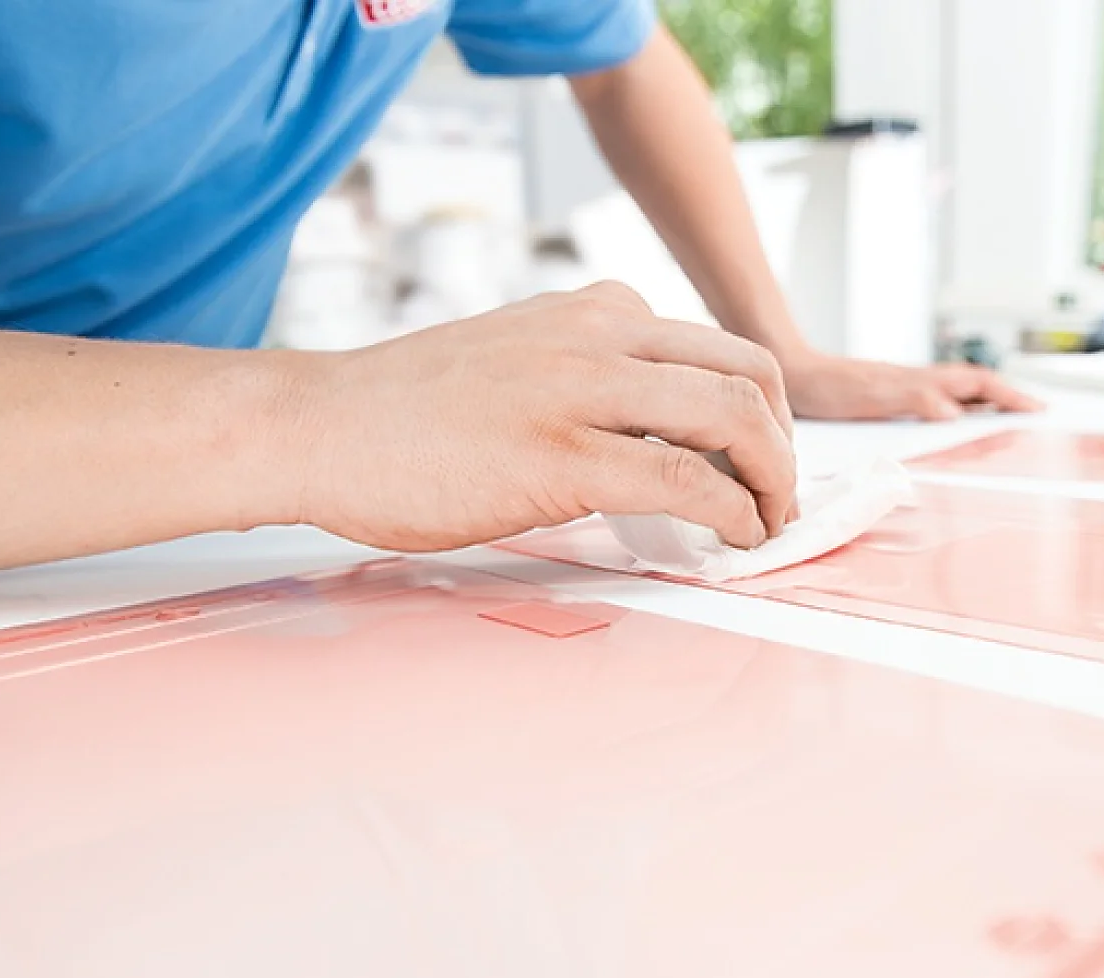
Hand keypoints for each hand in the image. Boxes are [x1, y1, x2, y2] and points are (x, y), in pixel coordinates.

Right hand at [285, 283, 796, 553]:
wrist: (319, 427)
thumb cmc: (406, 413)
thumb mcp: (517, 360)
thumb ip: (589, 378)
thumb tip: (656, 439)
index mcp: (592, 312)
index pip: (718, 347)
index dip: (762, 409)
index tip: (760, 462)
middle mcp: (597, 335)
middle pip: (748, 374)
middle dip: (783, 444)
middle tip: (777, 498)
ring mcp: (579, 391)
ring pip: (731, 417)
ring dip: (771, 481)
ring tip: (765, 524)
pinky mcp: (560, 455)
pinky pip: (682, 480)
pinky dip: (730, 515)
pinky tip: (731, 539)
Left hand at [777, 350, 1043, 420]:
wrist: (791, 372)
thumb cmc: (827, 387)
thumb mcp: (872, 396)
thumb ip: (914, 400)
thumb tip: (956, 412)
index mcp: (920, 381)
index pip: (978, 385)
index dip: (1010, 396)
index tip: (1040, 409)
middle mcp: (918, 383)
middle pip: (975, 386)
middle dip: (1008, 398)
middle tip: (1038, 415)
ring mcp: (904, 389)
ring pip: (957, 393)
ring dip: (985, 404)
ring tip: (1008, 421)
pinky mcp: (888, 400)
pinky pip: (934, 404)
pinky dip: (956, 411)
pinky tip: (952, 426)